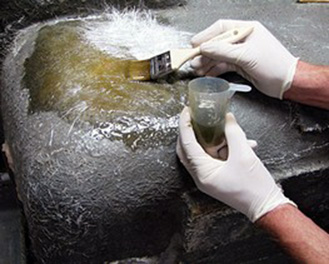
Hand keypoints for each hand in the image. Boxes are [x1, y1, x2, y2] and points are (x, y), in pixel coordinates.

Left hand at [176, 107, 294, 221]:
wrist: (267, 207)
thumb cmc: (255, 187)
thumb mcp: (244, 154)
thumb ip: (233, 133)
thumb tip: (227, 118)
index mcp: (202, 172)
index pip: (187, 143)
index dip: (185, 125)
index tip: (186, 111)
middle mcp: (201, 176)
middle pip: (188, 148)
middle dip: (192, 130)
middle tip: (196, 116)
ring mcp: (207, 177)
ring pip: (201, 152)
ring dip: (212, 139)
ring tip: (227, 129)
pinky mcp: (216, 176)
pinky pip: (213, 157)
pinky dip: (222, 147)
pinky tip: (240, 142)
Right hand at [190, 20, 298, 98]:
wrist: (286, 82)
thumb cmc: (274, 64)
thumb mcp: (246, 55)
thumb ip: (223, 51)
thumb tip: (204, 48)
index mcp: (247, 29)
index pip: (221, 28)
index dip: (206, 36)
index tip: (194, 45)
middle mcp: (242, 40)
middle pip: (217, 43)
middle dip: (204, 53)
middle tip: (193, 61)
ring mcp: (240, 53)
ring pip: (219, 56)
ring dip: (207, 63)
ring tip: (197, 69)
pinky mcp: (240, 65)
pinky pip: (223, 65)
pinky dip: (214, 70)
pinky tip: (206, 74)